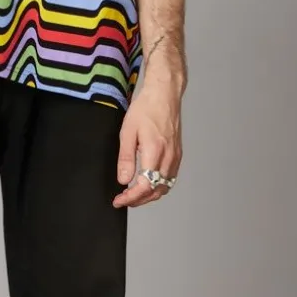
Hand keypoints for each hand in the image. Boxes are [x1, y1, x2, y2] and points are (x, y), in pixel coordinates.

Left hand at [112, 75, 182, 208]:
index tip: (119, 201)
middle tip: (124, 200)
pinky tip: (148, 183)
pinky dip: (158, 186)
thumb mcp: (127, 132)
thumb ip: (126, 158)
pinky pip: (170, 178)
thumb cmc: (145, 109)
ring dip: (149, 195)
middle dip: (139, 200)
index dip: (131, 198)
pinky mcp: (178, 154)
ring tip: (134, 195)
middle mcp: (168, 157)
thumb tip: (123, 180)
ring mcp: (175, 156)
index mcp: (154, 151)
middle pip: (156, 191)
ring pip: (165, 187)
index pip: (144, 186)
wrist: (164, 95)